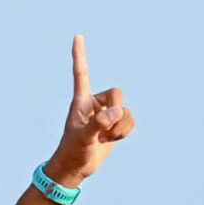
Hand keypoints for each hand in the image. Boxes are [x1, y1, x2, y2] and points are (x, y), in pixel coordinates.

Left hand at [43, 35, 133, 186]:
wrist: (76, 168)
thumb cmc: (73, 151)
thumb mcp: (83, 137)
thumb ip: (99, 122)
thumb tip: (114, 113)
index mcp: (81, 100)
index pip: (81, 73)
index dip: (80, 55)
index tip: (77, 36)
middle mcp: (95, 104)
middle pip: (117, 93)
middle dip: (117, 110)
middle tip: (106, 126)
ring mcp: (106, 114)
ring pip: (125, 111)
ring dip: (119, 127)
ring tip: (104, 138)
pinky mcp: (115, 125)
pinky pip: (130, 121)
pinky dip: (124, 132)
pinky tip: (111, 140)